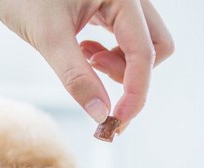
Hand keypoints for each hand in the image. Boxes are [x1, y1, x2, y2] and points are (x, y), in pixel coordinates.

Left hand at [0, 0, 173, 130]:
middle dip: (131, 75)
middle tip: (98, 81)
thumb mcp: (48, 37)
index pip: (145, 53)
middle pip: (155, 48)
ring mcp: (119, 3)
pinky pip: (124, 40)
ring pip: (141, 46)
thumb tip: (101, 114)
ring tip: (85, 61)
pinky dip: (108, 55)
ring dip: (118, 66)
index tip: (116, 121)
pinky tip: (83, 52)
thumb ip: (76, 76)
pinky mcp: (108, 9)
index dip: (135, 93)